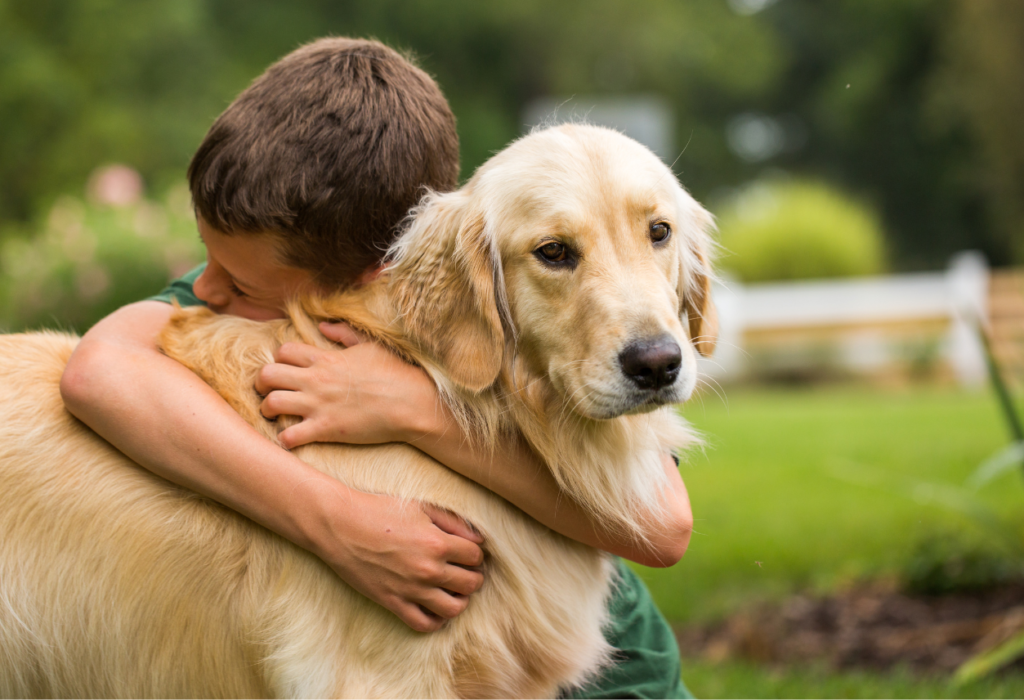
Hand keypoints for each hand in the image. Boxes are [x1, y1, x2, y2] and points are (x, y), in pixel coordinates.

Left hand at [255, 322, 441, 448]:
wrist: (411, 403)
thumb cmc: (395, 373)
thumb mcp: (370, 345)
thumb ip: (344, 334)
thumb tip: (323, 325)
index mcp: (325, 358)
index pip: (283, 351)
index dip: (279, 360)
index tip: (286, 370)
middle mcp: (316, 380)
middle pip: (267, 375)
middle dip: (261, 384)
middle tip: (268, 391)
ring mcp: (318, 405)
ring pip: (270, 404)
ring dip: (267, 410)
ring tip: (274, 416)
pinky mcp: (326, 429)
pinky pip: (289, 436)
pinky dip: (285, 439)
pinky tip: (292, 439)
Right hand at [311, 485, 485, 631]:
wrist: (340, 526)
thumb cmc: (380, 510)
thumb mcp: (421, 507)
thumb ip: (454, 522)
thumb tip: (479, 539)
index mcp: (437, 542)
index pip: (476, 556)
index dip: (475, 553)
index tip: (466, 551)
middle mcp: (428, 569)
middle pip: (471, 583)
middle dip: (473, 576)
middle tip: (464, 570)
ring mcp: (410, 589)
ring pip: (454, 608)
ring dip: (460, 600)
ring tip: (453, 590)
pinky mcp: (392, 602)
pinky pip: (424, 624)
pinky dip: (436, 620)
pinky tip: (435, 607)